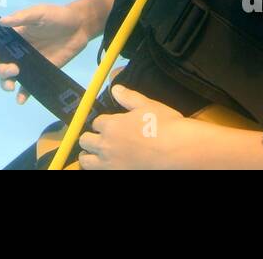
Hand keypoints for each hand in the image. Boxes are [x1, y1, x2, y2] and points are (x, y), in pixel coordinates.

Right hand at [0, 0, 95, 103]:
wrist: (79, 28)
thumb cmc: (57, 16)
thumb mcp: (40, 13)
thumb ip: (21, 17)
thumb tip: (0, 22)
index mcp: (12, 36)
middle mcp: (15, 51)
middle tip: (13, 69)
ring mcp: (26, 64)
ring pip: (7, 77)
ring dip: (4, 83)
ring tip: (11, 85)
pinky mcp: (39, 74)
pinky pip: (27, 87)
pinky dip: (22, 95)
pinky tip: (21, 100)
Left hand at [77, 85, 202, 169]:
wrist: (177, 150)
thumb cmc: (164, 125)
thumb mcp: (147, 105)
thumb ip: (128, 97)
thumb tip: (115, 88)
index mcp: (111, 125)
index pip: (96, 123)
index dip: (102, 123)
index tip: (109, 125)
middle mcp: (106, 144)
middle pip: (85, 140)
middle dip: (90, 138)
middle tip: (98, 140)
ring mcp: (110, 163)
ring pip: (85, 160)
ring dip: (88, 156)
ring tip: (95, 155)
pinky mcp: (117, 174)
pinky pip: (97, 172)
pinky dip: (98, 169)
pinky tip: (106, 165)